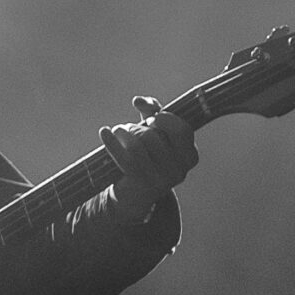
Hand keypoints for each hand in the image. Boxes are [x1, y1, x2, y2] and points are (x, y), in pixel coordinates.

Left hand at [98, 96, 197, 222]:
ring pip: (138, 146)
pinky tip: (104, 132)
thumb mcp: (156, 132)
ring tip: (119, 131)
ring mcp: (161, 181)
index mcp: (189, 157)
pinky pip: (125, 159)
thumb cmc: (148, 156)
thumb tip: (139, 101)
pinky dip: (112, 142)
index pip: (182, 130)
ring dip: (125, 133)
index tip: (152, 119)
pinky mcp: (140, 185)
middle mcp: (179, 171)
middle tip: (130, 129)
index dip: (165, 119)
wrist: (134, 193)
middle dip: (138, 128)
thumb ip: (153, 112)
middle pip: (154, 136)